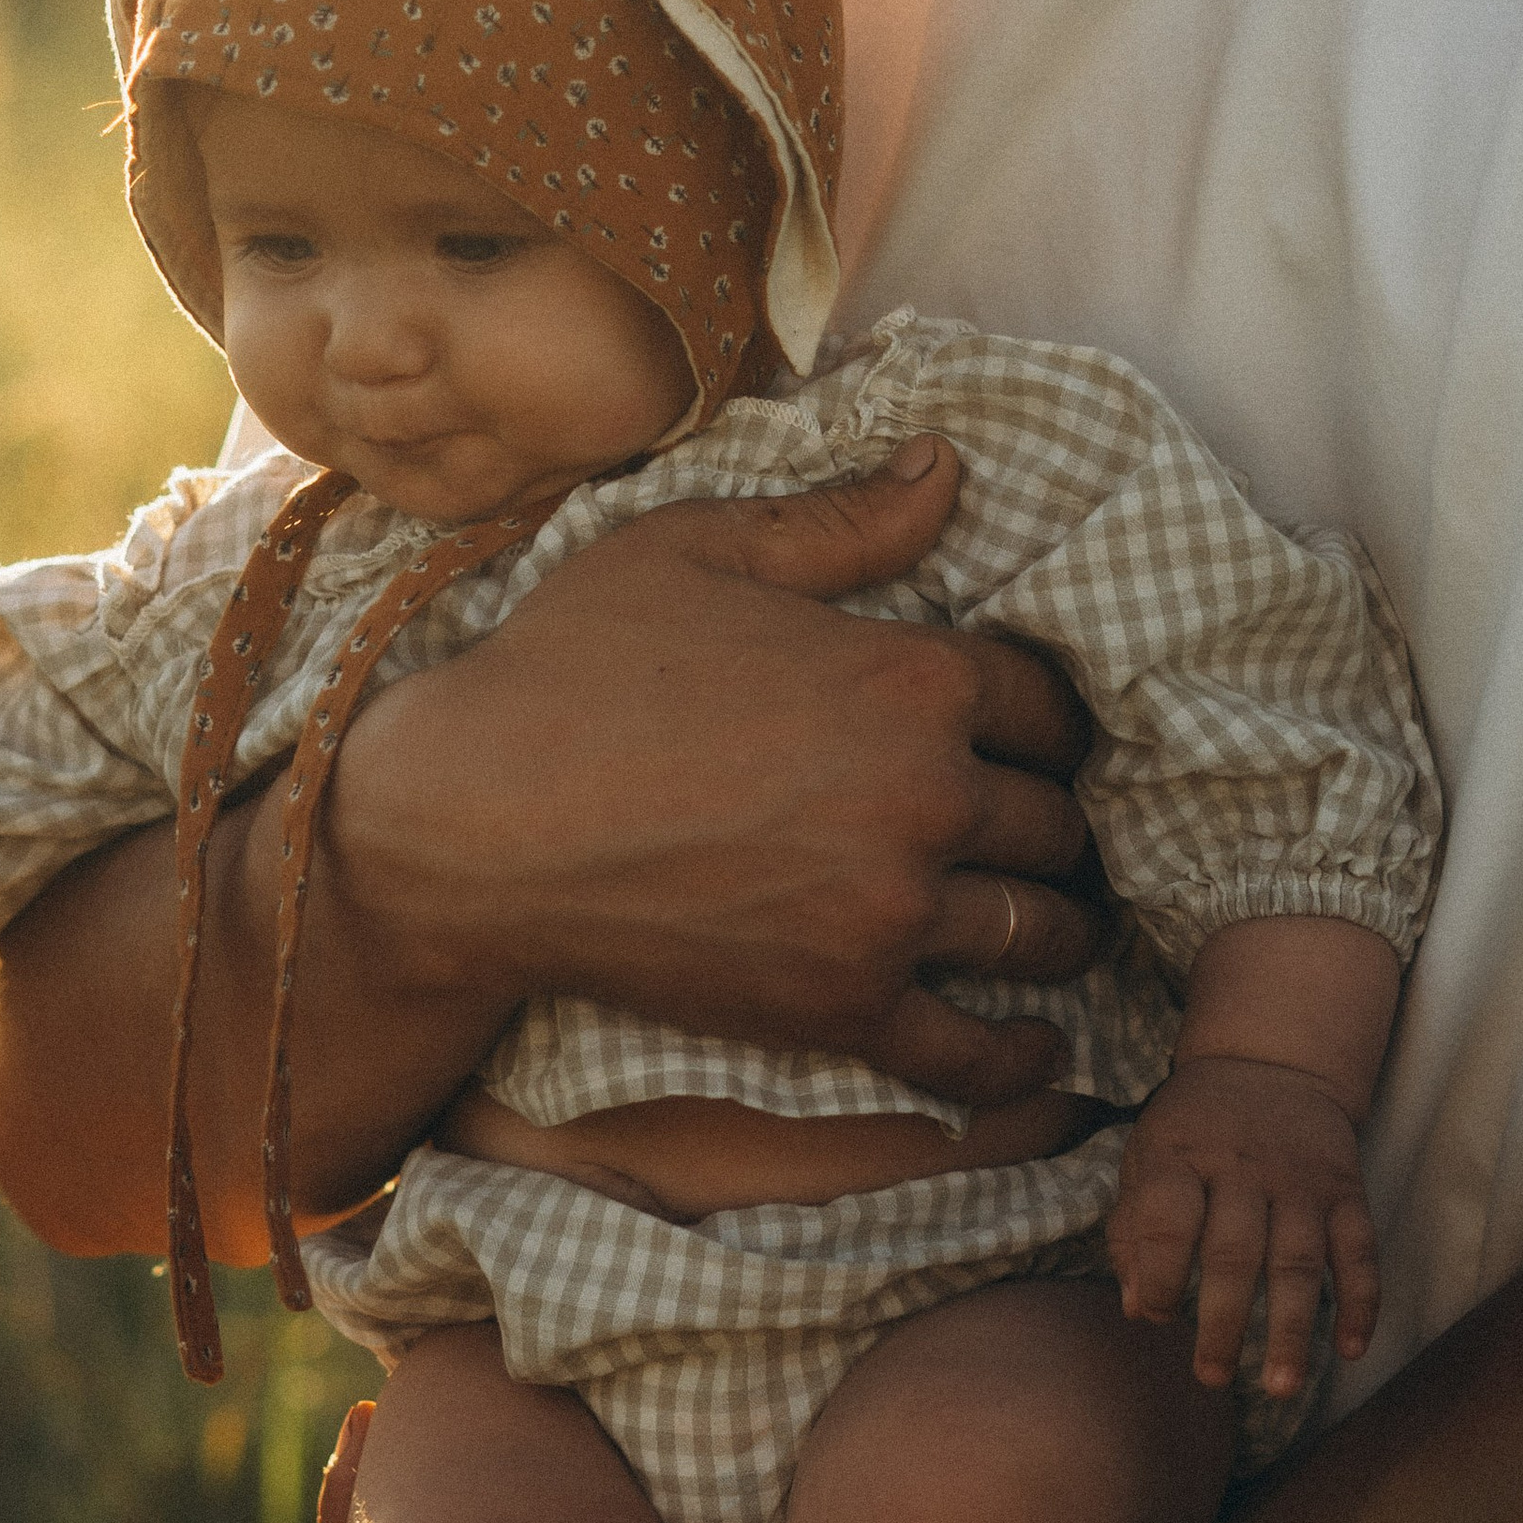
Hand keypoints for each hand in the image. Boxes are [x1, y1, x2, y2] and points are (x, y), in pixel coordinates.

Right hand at [326, 438, 1097, 1116]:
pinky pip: (973, 1053)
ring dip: (1053, 927)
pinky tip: (1035, 1040)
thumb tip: (948, 465)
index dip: (1045, 720)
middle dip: (1050, 822)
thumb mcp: (694, 551)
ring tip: (1047, 925)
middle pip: (1054, 820)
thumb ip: (839, 522)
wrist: (468, 826)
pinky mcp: (840, 1007)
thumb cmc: (567, 669)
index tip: (1032, 742)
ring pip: (1038, 930)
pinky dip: (1019, 1056)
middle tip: (1037, 835)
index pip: (1048, 706)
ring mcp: (886, 912)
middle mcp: (922, 795)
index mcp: (908, 676)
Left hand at [1107, 1055, 1380, 1392]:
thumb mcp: (1143, 1156)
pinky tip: (1351, 1350)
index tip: (1155, 1316)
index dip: (1159, 1276)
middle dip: (1224, 1323)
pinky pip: (1360, 1251)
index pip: (1167, 1223)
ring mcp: (1301, 1182)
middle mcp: (1242, 1170)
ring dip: (1293, 1330)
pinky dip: (1361, 1302)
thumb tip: (1136, 1308)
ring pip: (1300, 1262)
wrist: (1270, 1062)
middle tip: (1212, 1377)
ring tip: (1281, 1388)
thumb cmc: (1191, 1127)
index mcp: (1180, 1157)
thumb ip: (1132, 1228)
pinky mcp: (1347, 1191)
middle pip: (1235, 1254)